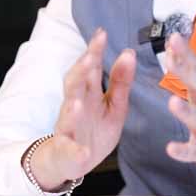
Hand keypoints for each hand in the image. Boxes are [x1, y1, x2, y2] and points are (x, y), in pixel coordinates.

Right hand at [27, 27, 136, 190]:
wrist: (72, 162)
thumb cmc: (94, 130)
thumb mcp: (114, 105)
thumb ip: (120, 81)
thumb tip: (129, 52)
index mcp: (88, 94)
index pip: (89, 68)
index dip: (93, 51)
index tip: (101, 34)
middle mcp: (75, 107)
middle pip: (73, 85)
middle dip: (80, 73)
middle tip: (89, 59)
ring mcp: (68, 129)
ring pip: (67, 116)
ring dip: (72, 110)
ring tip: (78, 102)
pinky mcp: (67, 152)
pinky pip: (69, 151)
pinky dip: (76, 152)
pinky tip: (83, 152)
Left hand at [163, 32, 195, 182]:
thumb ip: (189, 71)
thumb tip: (171, 47)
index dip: (186, 53)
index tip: (174, 37)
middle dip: (185, 71)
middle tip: (171, 58)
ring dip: (185, 111)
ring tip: (172, 102)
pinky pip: (194, 151)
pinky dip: (182, 150)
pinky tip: (171, 148)